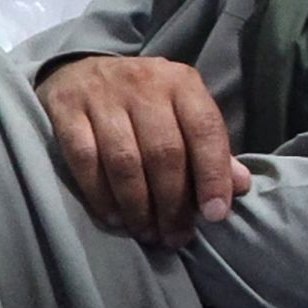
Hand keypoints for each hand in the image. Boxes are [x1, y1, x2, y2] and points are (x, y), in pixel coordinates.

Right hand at [37, 54, 252, 247]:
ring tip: (145, 231)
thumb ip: (209, 149)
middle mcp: (143, 83)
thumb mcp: (180, 114)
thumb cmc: (140, 102)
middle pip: (164, 152)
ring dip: (137, 205)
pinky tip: (113, 217)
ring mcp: (101, 95)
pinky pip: (85, 160)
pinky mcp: (66, 109)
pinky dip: (100, 195)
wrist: (78, 71)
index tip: (214, 215)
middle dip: (172, 203)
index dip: (212, 175)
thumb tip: (241, 186)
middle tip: (173, 236)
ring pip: (124, 161)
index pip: (205, 130)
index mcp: (181, 82)